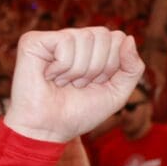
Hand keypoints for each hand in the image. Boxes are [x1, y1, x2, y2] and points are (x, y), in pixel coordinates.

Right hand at [5, 28, 144, 142]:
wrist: (48, 130)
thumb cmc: (78, 113)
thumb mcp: (116, 94)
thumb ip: (133, 69)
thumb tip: (129, 39)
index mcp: (92, 48)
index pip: (118, 37)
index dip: (112, 65)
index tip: (95, 84)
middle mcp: (74, 39)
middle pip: (104, 34)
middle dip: (97, 67)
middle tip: (79, 84)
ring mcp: (54, 38)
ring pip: (86, 37)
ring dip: (78, 70)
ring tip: (63, 83)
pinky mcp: (34, 40)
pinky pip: (65, 41)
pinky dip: (62, 66)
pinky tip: (50, 76)